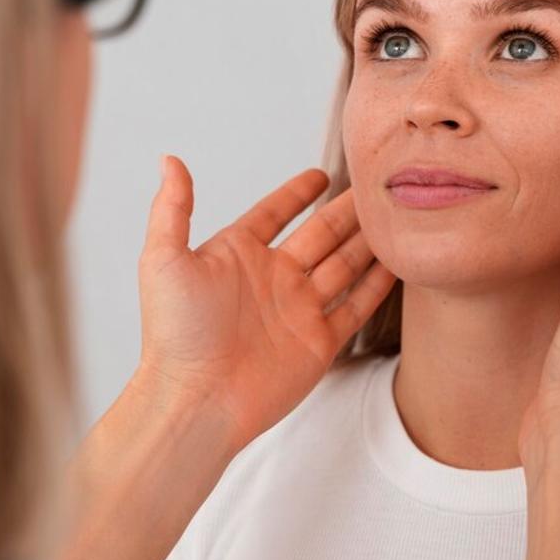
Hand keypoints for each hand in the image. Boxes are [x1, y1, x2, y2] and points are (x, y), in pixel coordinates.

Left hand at [138, 155, 397, 450]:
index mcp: (237, 254)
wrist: (196, 400)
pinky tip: (396, 264)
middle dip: (346, 211)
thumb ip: (172, 208)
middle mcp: (272, 278)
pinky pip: (355, 306)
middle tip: (374, 187)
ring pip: (343, 264)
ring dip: (368, 241)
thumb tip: (170, 159)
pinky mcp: (319, 342)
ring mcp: (298, 309)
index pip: (274, 213)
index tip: (320, 174)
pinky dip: (377, 285)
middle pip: (319, 234)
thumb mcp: (164, 259)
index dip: (296, 193)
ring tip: (395, 217)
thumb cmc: (174, 334)